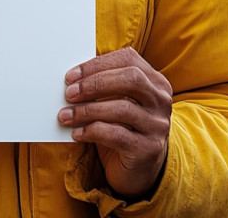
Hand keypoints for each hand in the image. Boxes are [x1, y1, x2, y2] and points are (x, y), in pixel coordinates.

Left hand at [58, 47, 171, 199]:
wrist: (140, 169)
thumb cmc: (122, 126)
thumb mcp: (116, 100)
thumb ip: (103, 85)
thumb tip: (73, 78)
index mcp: (155, 81)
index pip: (128, 59)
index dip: (97, 64)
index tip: (71, 75)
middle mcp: (161, 101)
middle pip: (131, 79)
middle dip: (95, 83)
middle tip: (69, 93)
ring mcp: (158, 126)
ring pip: (123, 108)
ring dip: (87, 110)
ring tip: (66, 115)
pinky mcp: (149, 150)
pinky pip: (117, 135)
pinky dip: (92, 131)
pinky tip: (77, 133)